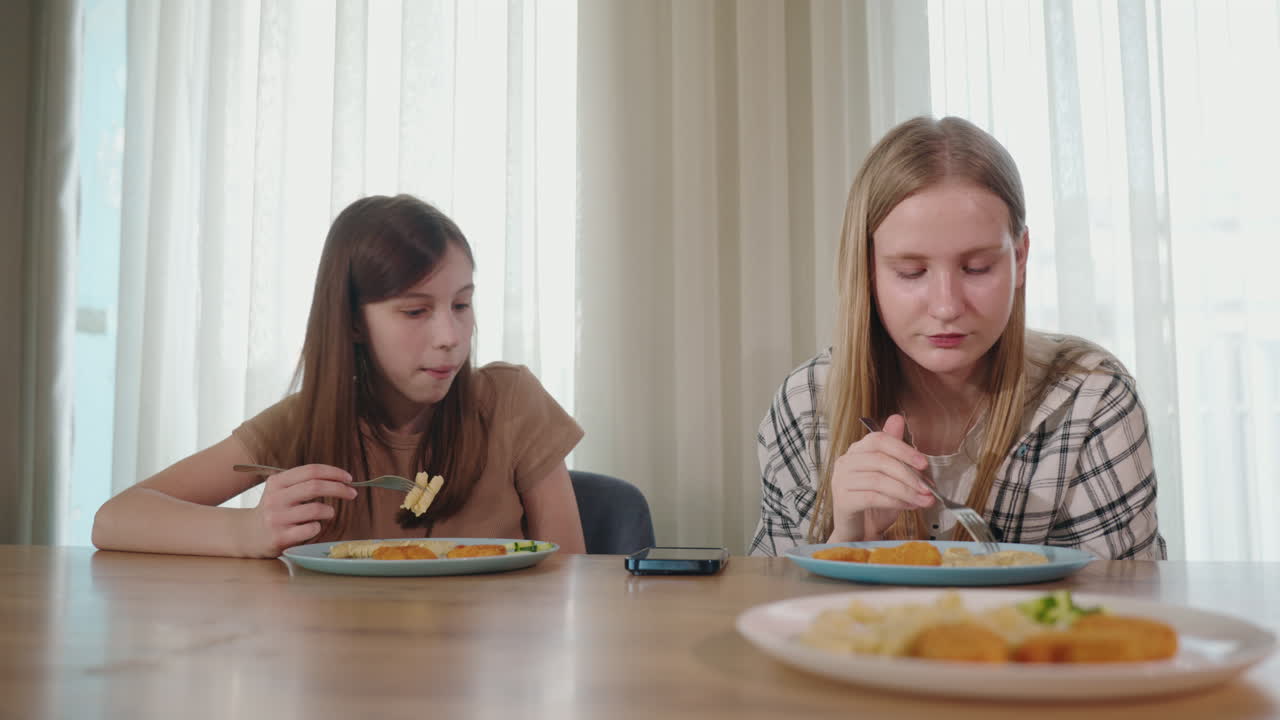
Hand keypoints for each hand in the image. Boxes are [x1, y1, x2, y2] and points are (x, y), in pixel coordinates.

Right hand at [244, 464, 355, 556]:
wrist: (247, 535)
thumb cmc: (274, 510)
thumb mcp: (281, 490)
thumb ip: (304, 482)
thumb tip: (340, 478)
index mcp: (277, 482)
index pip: (311, 470)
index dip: (334, 472)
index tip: (349, 478)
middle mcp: (275, 498)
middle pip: (316, 486)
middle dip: (340, 489)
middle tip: (353, 493)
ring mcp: (277, 518)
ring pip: (316, 509)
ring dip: (329, 511)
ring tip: (327, 513)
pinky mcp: (280, 537)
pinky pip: (311, 529)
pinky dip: (318, 527)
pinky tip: (312, 528)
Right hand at [828, 414, 932, 541]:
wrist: (858, 533)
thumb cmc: (874, 504)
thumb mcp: (889, 476)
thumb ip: (894, 451)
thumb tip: (898, 419)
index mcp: (856, 451)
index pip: (878, 440)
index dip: (903, 449)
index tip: (924, 463)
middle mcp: (845, 463)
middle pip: (879, 459)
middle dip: (909, 474)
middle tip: (927, 487)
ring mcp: (840, 481)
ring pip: (878, 480)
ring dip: (906, 491)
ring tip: (923, 500)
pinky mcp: (842, 501)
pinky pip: (872, 497)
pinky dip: (895, 502)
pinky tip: (909, 506)